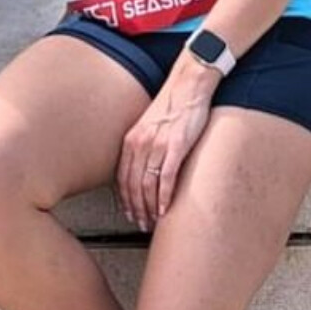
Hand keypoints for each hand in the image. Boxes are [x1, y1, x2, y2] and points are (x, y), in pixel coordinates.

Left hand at [116, 60, 217, 231]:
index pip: (122, 177)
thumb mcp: (149, 127)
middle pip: (133, 185)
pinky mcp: (177, 146)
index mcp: (131, 140)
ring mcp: (158, 145)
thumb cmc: (171, 106)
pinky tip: (165, 208)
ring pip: (148, 185)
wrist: (188, 86)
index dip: (124, 199)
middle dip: (136, 208)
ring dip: (149, 207)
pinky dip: (164, 197)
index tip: (129, 212)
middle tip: (140, 223)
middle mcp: (140, 143)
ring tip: (152, 221)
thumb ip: (143, 147)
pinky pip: (166, 177)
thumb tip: (142, 170)